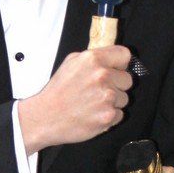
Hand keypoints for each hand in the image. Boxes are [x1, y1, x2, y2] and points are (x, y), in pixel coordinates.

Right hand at [17, 45, 132, 152]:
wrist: (46, 117)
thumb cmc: (58, 92)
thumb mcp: (70, 63)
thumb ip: (93, 58)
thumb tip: (111, 59)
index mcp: (93, 59)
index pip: (125, 55)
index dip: (120, 64)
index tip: (115, 70)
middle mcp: (102, 76)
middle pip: (128, 79)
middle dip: (117, 85)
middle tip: (99, 91)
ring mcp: (107, 97)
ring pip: (124, 98)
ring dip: (113, 102)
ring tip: (94, 104)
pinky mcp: (109, 115)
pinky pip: (119, 114)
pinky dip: (109, 116)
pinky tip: (94, 114)